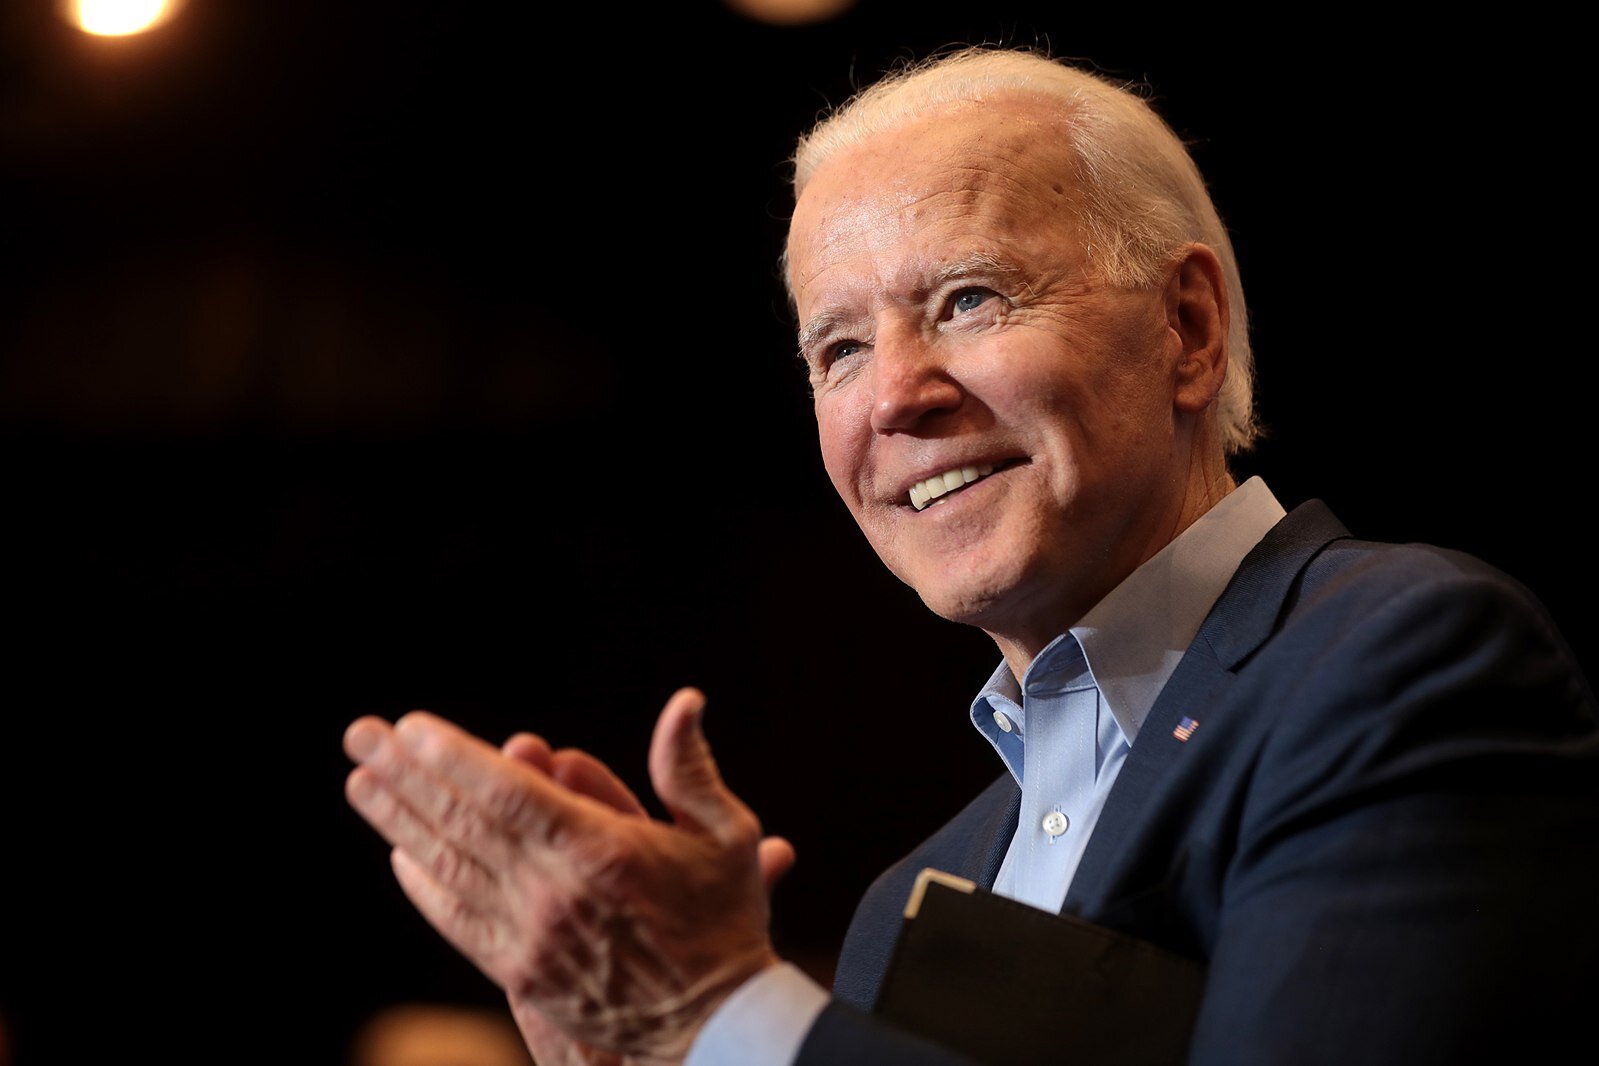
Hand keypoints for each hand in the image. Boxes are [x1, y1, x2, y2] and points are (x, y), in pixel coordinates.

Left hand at [343, 688, 794, 1065]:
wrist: (715, 1023)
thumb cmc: (724, 918)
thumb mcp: (727, 835)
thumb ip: (689, 769)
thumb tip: (686, 700)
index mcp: (600, 850)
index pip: (506, 792)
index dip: (452, 757)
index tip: (410, 727)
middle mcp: (554, 892)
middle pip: (462, 822)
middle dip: (405, 775)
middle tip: (360, 736)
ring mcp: (531, 937)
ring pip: (450, 868)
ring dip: (399, 822)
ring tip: (361, 784)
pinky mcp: (521, 973)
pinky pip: (458, 921)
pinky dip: (424, 886)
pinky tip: (401, 855)